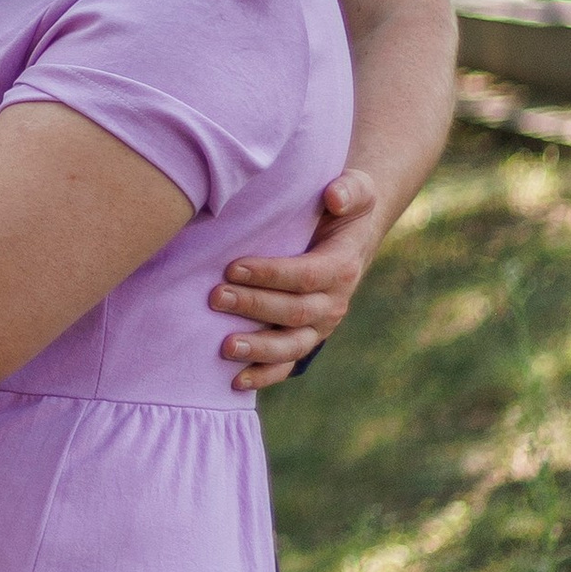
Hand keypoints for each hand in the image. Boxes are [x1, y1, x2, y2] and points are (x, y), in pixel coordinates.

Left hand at [210, 166, 378, 390]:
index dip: (271, 274)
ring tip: (224, 347)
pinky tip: (235, 381)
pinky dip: (263, 376)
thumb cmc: (339, 207)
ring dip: (258, 348)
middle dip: (254, 306)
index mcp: (342, 267)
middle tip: (215, 297)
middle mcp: (334, 302)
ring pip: (291, 346)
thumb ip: (349, 189)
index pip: (307, 275)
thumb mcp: (355, 190)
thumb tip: (333, 195)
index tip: (233, 267)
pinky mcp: (305, 340)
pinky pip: (286, 365)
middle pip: (294, 312)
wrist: (346, 234)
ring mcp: (319, 327)